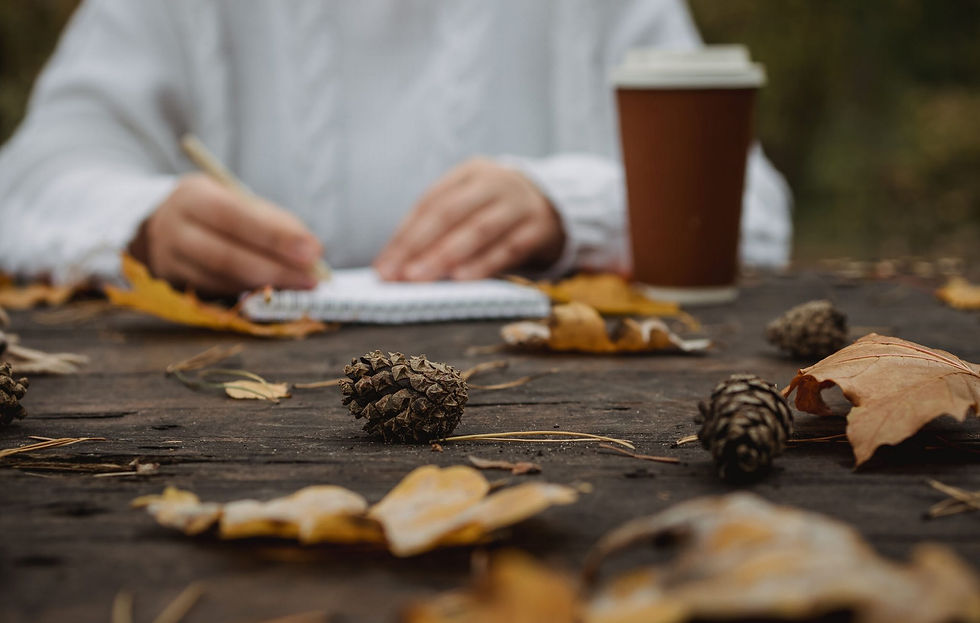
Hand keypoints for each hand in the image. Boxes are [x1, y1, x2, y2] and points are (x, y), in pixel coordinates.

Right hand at [129, 173, 321, 293]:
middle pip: (227, 255)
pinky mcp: (174, 285)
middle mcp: (174, 229)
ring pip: (223, 279)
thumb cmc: (213, 210)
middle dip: (276, 269)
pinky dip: (251, 292)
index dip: (276, 236)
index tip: (314, 250)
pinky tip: (276, 291)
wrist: (158, 225)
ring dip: (267, 285)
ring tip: (302, 285)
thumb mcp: (235, 199)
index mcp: (192, 197)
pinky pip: (219, 292)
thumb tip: (312, 250)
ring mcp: (170, 261)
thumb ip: (271, 220)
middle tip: (314, 278)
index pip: (235, 216)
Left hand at [374, 158, 564, 280]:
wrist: (558, 203)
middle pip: (450, 213)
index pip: (430, 203)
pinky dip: (483, 264)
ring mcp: (519, 204)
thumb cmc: (497, 210)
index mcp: (470, 173)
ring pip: (479, 229)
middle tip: (398, 275)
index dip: (405, 235)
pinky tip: (462, 279)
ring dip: (447, 256)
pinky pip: (508, 248)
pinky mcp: (539, 228)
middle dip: (420, 246)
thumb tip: (396, 263)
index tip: (384, 266)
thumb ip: (438, 226)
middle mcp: (495, 183)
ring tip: (421, 278)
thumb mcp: (471, 202)